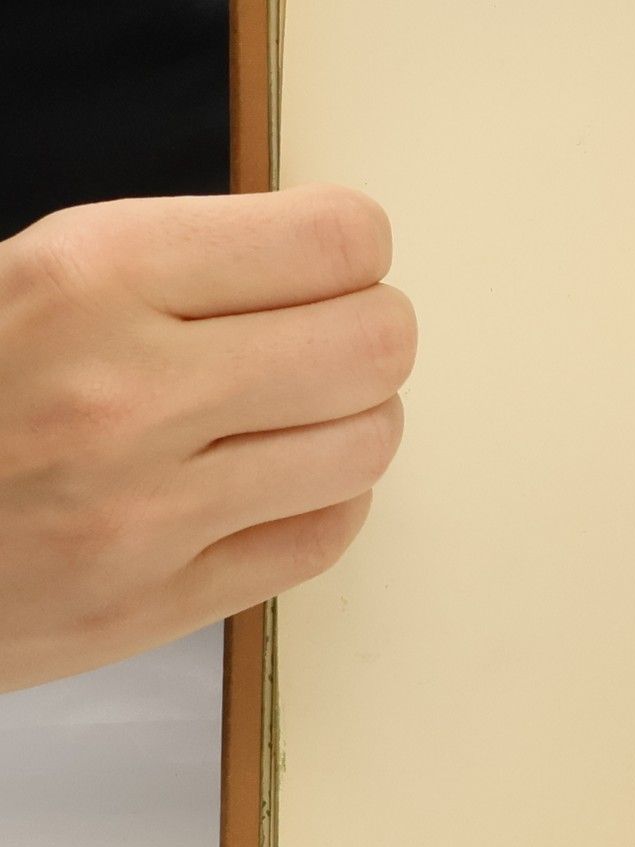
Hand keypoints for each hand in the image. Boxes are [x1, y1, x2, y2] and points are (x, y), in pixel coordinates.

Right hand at [0, 186, 415, 691]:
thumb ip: (189, 262)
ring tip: (293, 412)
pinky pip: (324, 537)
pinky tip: (266, 480)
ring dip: (352, 420)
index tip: (332, 262)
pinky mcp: (151, 605)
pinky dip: (320, 501)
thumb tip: (339, 256)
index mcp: (94, 277)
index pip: (340, 242)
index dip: (352, 249)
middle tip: (324, 338)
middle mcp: (125, 393)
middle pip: (379, 343)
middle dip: (368, 332)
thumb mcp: (44, 275)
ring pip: (368, 443)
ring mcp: (143, 512)